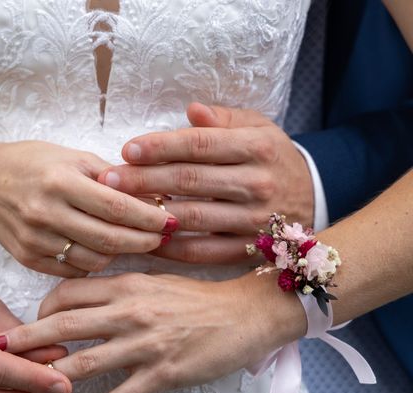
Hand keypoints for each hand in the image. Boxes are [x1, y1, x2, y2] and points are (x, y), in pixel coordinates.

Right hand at [0, 140, 176, 276]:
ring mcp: (35, 240)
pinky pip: (73, 270)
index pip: (118, 207)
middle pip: (109, 239)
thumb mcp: (73, 157)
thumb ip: (112, 178)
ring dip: (120, 253)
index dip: (150, 218)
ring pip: (94, 260)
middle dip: (144, 241)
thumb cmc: (33, 164)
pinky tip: (102, 249)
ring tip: (132, 240)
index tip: (172, 221)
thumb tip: (154, 196)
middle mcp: (46, 213)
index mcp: (60, 181)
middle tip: (163, 237)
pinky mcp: (28, 259)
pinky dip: (94, 262)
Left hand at [0, 271, 306, 392]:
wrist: (245, 313)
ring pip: (84, 362)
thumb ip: (119, 284)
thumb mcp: (155, 279)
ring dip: (49, 378)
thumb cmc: (199, 296)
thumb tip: (84, 294)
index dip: (43, 307)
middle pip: (64, 324)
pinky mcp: (162, 373)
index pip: (69, 292)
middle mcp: (129, 311)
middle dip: (25, 339)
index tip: (31, 323)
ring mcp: (144, 343)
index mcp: (126, 284)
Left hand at [97, 103, 313, 263]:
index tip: (127, 149)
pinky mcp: (249, 249)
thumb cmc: (272, 158)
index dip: (161, 146)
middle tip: (109, 180)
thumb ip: (224, 119)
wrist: (314, 197)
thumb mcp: (258, 128)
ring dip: (152, 214)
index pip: (200, 144)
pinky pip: (204, 252)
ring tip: (118, 209)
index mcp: (257, 147)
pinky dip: (171, 249)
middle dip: (144, 180)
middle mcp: (257, 183)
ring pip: (193, 217)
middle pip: (190, 180)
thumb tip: (191, 110)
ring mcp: (254, 220)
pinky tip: (144, 239)